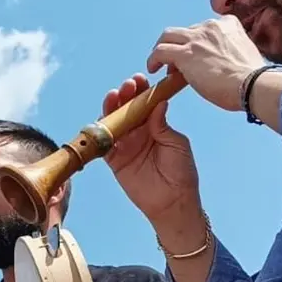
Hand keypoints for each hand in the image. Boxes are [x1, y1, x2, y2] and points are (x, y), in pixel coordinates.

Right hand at [103, 74, 201, 225]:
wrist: (173, 201)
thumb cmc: (181, 172)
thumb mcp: (176, 144)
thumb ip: (162, 125)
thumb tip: (158, 103)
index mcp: (154, 126)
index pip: (144, 103)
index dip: (141, 91)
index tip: (141, 80)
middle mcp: (138, 133)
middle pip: (126, 109)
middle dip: (125, 95)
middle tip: (127, 87)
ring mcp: (125, 146)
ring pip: (113, 123)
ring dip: (111, 108)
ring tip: (114, 97)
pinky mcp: (115, 161)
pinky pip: (103, 144)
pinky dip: (100, 133)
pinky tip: (102, 121)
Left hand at [147, 16, 265, 111]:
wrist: (253, 84)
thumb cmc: (253, 79)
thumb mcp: (244, 56)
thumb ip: (231, 53)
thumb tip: (223, 64)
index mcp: (228, 24)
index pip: (204, 29)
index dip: (195, 43)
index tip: (195, 58)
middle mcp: (211, 26)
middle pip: (184, 31)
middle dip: (177, 45)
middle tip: (174, 63)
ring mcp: (197, 38)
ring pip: (168, 36)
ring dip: (161, 50)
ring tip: (158, 65)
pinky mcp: (186, 54)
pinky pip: (160, 51)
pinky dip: (153, 59)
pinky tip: (153, 69)